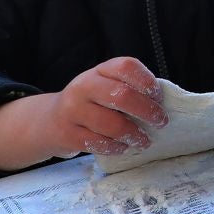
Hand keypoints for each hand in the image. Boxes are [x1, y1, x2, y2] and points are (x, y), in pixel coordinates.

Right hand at [0, 56, 164, 169]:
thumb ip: (129, 89)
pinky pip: (99, 143)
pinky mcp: (67, 134)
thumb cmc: (91, 103)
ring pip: (112, 124)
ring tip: (144, 140)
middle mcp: (83, 86)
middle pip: (122, 95)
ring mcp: (72, 110)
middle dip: (148, 111)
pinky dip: (117, 147)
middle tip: (161, 122)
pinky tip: (123, 147)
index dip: (147, 81)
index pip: (126, 66)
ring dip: (134, 135)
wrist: (50, 121)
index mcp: (99, 71)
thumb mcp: (106, 87)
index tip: (159, 97)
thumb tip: (163, 104)